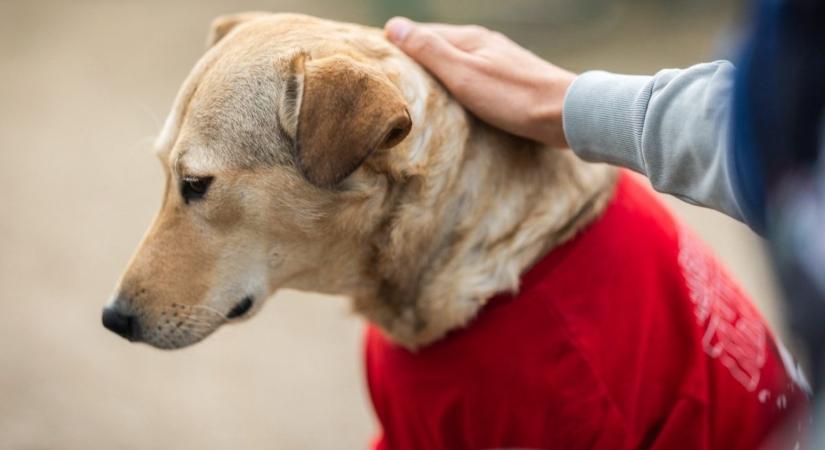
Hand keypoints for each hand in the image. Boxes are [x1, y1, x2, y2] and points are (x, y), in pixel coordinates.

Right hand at [384, 17, 576, 148]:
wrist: (566, 115)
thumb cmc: (513, 97)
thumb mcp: (463, 74)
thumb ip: (430, 50)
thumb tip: (393, 25)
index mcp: (469, 38)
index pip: (423, 34)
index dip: (400, 46)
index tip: (379, 62)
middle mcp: (484, 44)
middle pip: (441, 47)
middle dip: (418, 59)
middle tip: (393, 79)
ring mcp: (500, 61)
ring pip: (459, 62)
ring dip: (439, 73)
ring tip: (420, 91)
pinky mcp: (512, 80)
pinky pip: (475, 76)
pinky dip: (459, 84)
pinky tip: (458, 99)